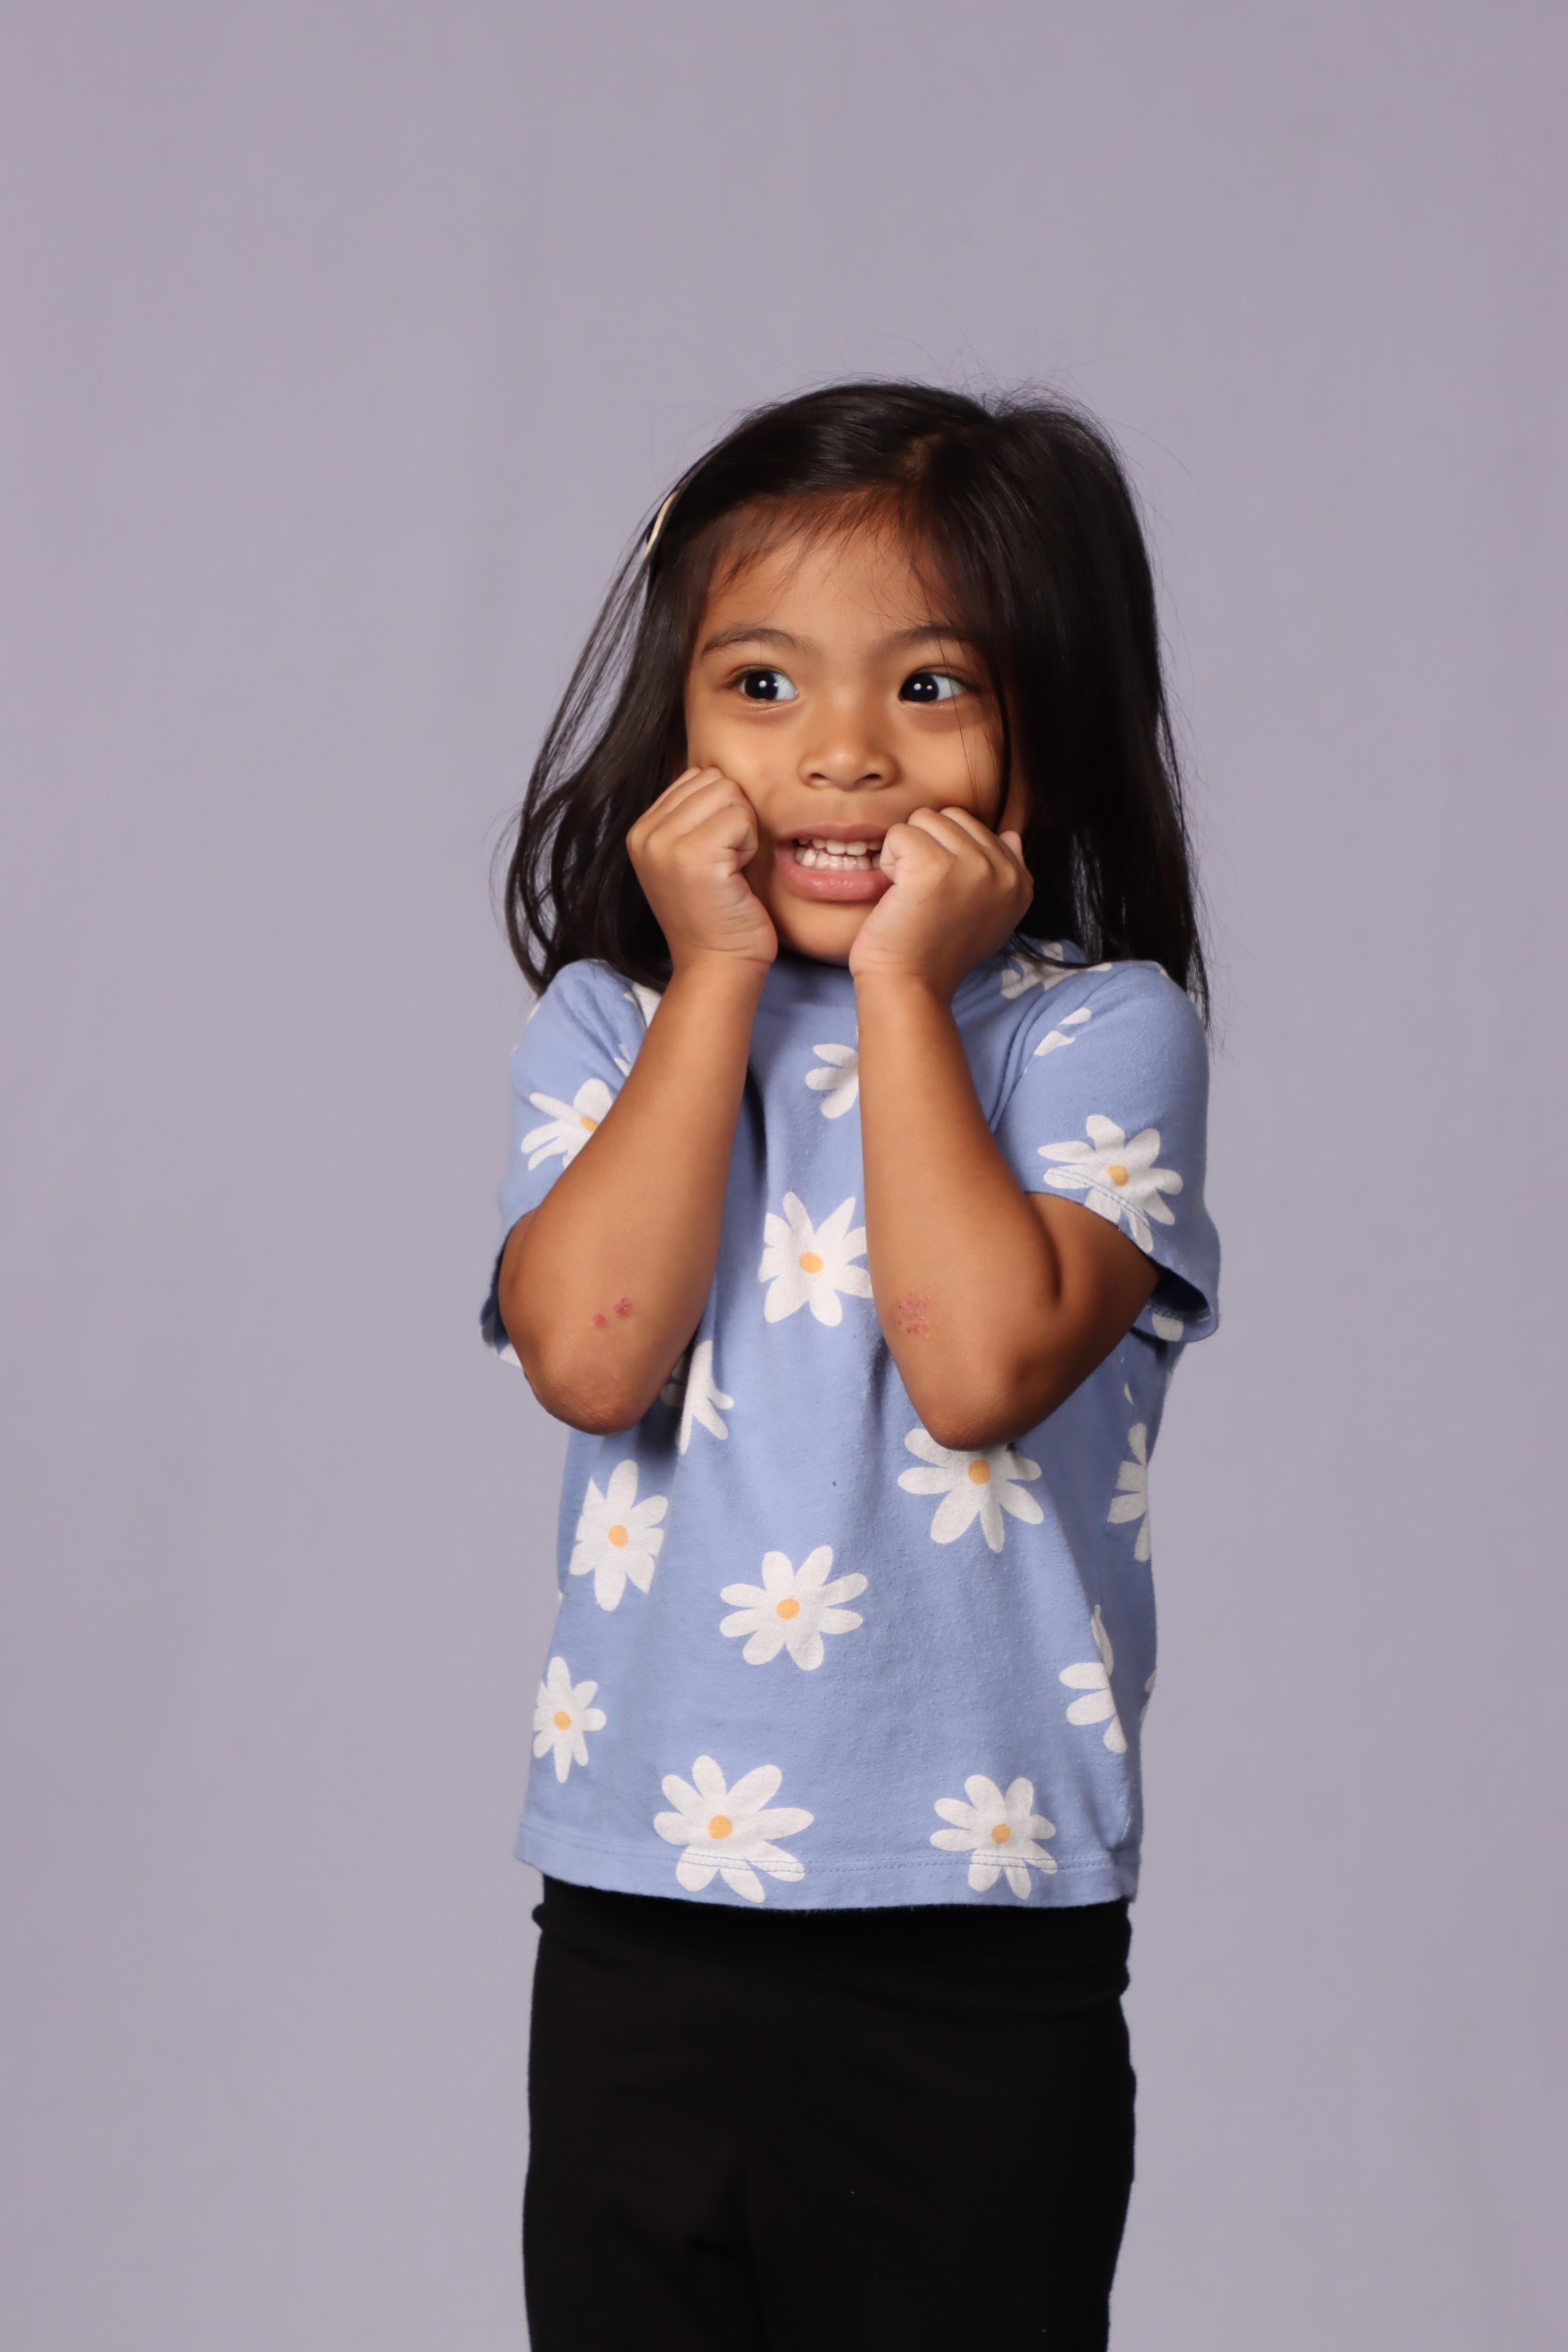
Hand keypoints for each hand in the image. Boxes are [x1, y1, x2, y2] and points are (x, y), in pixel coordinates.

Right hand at [628, 767, 777, 976]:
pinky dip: (750, 845)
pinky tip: (736, 876)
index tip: (716, 856)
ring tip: (730, 868)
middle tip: (726, 863)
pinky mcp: (693, 854)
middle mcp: (644, 833)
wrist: (717, 965)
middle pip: (713, 779)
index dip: (721, 811)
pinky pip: (741, 817)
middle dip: (734, 816)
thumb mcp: (690, 858)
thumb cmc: (717, 915)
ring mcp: (664, 843)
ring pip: (729, 792)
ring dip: (743, 829)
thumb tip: (718, 774)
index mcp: (641, 831)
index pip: (696, 777)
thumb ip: (692, 816)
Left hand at [848, 808, 1031, 995]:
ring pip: (923, 820)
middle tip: (924, 893)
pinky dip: (888, 861)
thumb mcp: (989, 916)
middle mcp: (1003, 872)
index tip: (945, 897)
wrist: (910, 986)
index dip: (948, 855)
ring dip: (906, 852)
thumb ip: (1005, 873)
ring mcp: (971, 867)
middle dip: (927, 846)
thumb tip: (1011, 835)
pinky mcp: (931, 867)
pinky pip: (899, 834)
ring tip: (911, 892)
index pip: (976, 827)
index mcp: (1019, 882)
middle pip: (950, 816)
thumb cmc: (937, 952)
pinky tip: (897, 894)